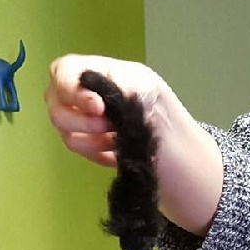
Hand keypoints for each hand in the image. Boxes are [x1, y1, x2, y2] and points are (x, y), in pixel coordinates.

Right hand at [44, 54, 223, 235]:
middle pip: (56, 100)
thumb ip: (118, 94)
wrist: (193, 179)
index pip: (66, 71)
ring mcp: (96, 119)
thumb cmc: (178, 140)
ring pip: (64, 127)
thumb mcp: (151, 106)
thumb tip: (91, 96)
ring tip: (115, 147)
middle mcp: (100, 93)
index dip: (72, 90)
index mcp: (116, 76)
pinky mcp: (97, 142)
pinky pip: (77, 146)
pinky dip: (93, 154)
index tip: (97, 110)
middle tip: (110, 132)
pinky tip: (114, 158)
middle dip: (80, 121)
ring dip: (87, 140)